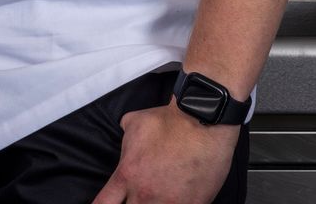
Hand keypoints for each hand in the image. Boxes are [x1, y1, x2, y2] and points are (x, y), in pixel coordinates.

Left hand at [90, 101, 239, 203]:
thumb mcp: (134, 123)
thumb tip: (125, 146)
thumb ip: (125, 142)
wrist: (203, 121)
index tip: (112, 203)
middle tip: (138, 197)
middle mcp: (144, 194)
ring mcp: (169, 203)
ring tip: (160, 197)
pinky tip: (177, 199)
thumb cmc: (170, 120)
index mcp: (127, 175)